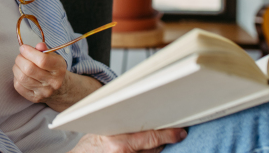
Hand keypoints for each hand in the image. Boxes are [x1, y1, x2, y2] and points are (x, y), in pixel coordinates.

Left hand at [13, 42, 102, 110]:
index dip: (29, 52)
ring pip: (22, 78)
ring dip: (17, 67)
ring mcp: (44, 92)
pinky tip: (20, 73)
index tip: (23, 48)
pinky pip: (18, 86)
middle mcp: (53, 82)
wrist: (60, 89)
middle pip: (29, 69)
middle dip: (20, 59)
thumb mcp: (54, 57)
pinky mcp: (35, 98)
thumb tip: (39, 46)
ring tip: (20, 64)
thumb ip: (45, 50)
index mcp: (59, 69)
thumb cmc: (53, 69)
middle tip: (20, 55)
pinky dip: (16, 77)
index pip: (42, 60)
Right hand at [69, 129, 186, 152]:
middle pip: (155, 147)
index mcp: (119, 141)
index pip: (151, 137)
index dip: (169, 134)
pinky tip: (144, 149)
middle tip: (173, 133)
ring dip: (155, 149)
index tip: (181, 132)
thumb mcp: (102, 130)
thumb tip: (143, 118)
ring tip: (156, 141)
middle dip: (163, 140)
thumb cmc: (88, 147)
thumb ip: (122, 126)